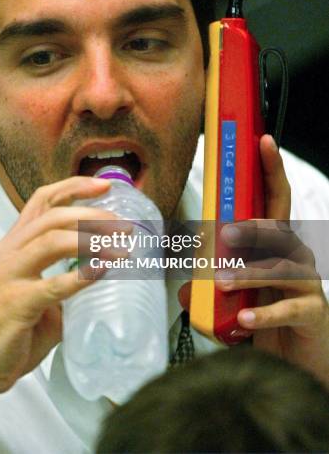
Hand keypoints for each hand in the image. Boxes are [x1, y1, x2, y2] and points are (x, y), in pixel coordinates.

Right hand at [0, 176, 122, 397]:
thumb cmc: (0, 332)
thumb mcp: (29, 292)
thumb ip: (57, 280)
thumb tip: (92, 279)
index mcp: (11, 246)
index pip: (41, 201)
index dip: (73, 188)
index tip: (104, 185)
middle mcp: (7, 253)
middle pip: (52, 216)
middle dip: (92, 214)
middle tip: (121, 223)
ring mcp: (9, 276)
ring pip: (51, 240)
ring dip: (91, 238)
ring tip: (119, 245)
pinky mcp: (15, 304)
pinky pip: (54, 285)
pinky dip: (83, 276)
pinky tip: (103, 272)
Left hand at [216, 135, 328, 386]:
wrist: (298, 355)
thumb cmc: (268, 312)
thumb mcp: (234, 296)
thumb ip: (210, 290)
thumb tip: (185, 291)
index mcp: (274, 242)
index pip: (273, 198)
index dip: (270, 168)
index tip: (262, 140)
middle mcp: (293, 255)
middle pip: (278, 228)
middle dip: (253, 226)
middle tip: (226, 231)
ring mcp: (306, 282)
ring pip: (278, 268)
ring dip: (247, 273)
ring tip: (222, 281)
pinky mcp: (311, 311)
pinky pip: (287, 309)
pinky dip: (264, 313)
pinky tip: (245, 319)